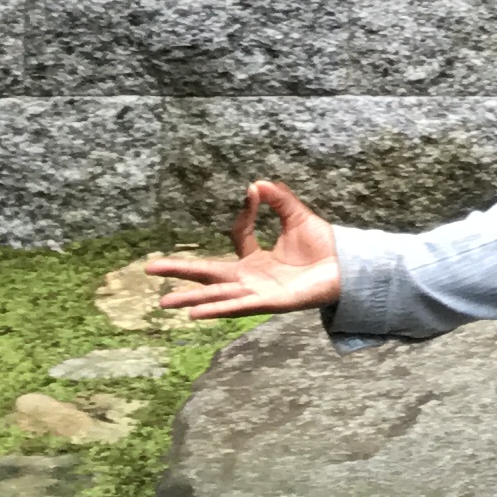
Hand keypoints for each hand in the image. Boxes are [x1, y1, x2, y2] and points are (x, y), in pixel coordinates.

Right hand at [145, 177, 341, 319]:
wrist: (349, 267)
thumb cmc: (324, 247)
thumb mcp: (298, 217)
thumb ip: (279, 201)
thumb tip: (256, 183)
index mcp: (257, 260)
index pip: (236, 239)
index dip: (244, 214)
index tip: (253, 192)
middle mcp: (252, 279)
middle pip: (209, 276)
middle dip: (179, 273)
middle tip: (148, 269)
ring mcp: (258, 294)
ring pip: (218, 295)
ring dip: (191, 299)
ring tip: (164, 302)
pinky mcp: (269, 304)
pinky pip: (238, 306)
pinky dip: (217, 309)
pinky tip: (196, 312)